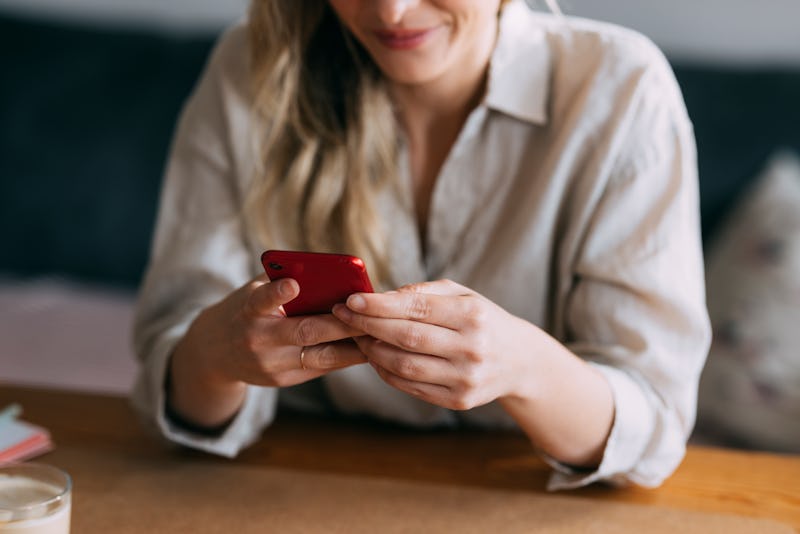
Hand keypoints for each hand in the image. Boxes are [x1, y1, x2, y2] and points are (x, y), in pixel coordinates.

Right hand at [169, 275, 365, 426]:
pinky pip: (321, 368)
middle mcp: (257, 339)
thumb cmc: (246, 310)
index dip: (277, 293)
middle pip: (305, 331)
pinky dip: (345, 357)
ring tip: (378, 333)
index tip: (293, 284)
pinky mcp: (283, 380)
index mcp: (247, 310)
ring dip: (352, 346)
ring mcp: (270, 364)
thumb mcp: (253, 291)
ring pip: (320, 356)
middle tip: (369, 314)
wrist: (215, 352)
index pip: (261, 300)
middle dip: (340, 323)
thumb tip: (329, 272)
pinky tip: (367, 347)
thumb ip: (281, 282)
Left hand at [333, 279, 614, 466]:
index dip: (380, 305)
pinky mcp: (459, 401)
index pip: (417, 308)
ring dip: (373, 351)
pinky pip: (411, 386)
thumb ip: (422, 292)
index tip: (352, 300)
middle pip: (406, 338)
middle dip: (369, 326)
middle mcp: (472, 348)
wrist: (520, 361)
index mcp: (473, 315)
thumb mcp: (462, 295)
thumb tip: (378, 297)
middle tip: (344, 316)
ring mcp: (466, 378)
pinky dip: (387, 371)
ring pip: (404, 366)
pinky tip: (377, 357)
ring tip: (359, 337)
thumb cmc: (481, 319)